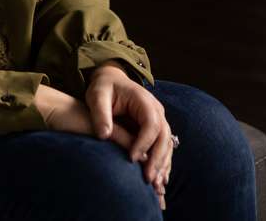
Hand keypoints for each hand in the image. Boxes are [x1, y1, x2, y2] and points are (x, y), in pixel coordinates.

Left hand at [35, 76, 170, 210]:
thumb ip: (100, 114)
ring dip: (162, 165)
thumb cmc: (103, 88)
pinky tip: (160, 181)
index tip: (131, 158)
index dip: (144, 142)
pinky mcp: (156, 130)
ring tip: (155, 186)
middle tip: (147, 179)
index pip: (151, 123)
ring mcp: (159, 120)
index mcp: (144, 101)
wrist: (111, 80)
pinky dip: (162, 164)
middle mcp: (156, 110)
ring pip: (167, 145)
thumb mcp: (97, 95)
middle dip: (157, 159)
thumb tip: (103, 135)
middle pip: (164, 137)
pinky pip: (163, 149)